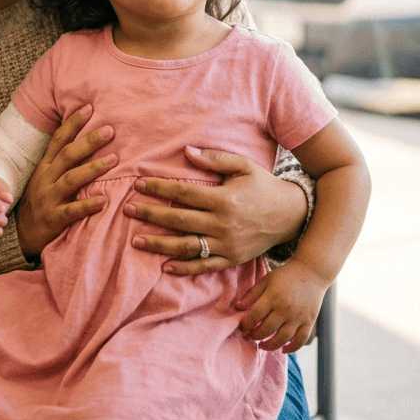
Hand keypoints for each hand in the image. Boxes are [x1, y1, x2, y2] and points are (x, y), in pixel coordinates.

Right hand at [15, 105, 116, 256]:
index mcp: (44, 167)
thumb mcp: (45, 178)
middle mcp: (45, 180)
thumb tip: (86, 139)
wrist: (23, 236)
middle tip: (109, 130)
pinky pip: (71, 211)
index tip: (89, 108)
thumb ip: (62, 162)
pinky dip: (87, 205)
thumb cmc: (41, 202)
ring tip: (113, 159)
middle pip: (67, 156)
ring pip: (70, 180)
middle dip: (88, 141)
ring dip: (92, 168)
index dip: (73, 124)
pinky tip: (103, 200)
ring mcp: (48, 199)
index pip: (58, 140)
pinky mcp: (53, 219)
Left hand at [125, 146, 307, 274]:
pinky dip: (184, 268)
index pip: (183, 193)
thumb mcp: (243, 167)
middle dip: (150, 215)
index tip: (139, 184)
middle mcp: (223, 224)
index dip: (159, 188)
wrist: (292, 215)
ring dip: (159, 245)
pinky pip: (204, 266)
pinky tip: (164, 266)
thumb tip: (186, 151)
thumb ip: (215, 159)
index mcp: (224, 199)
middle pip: (178, 220)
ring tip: (136, 241)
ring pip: (186, 247)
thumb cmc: (264, 186)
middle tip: (128, 210)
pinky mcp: (231, 259)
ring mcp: (227, 245)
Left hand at [233, 259, 329, 352]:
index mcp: (273, 296)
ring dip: (270, 345)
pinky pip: (301, 339)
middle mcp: (285, 308)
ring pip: (282, 338)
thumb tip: (237, 307)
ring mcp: (298, 316)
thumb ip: (252, 294)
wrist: (312, 272)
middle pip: (267, 329)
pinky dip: (292, 348)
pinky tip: (283, 349)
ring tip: (262, 345)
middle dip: (256, 336)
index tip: (243, 327)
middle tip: (251, 336)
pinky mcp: (309, 321)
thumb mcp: (266, 280)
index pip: (255, 315)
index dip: (246, 324)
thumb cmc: (286, 276)